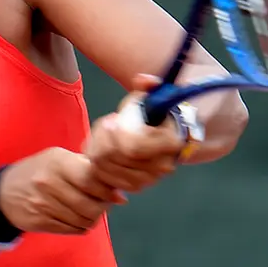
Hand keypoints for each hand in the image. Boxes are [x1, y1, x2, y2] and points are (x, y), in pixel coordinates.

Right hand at [0, 147, 126, 234]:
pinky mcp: (41, 222)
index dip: (106, 189)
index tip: (111, 192)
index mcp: (58, 162)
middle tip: (101, 204)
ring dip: (92, 218)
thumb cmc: (39, 171)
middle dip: (102, 207)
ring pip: (84, 220)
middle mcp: (49, 182)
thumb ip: (88, 172)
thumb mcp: (59, 159)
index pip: (92, 179)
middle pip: (91, 205)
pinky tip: (75, 217)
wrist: (4, 193)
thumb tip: (120, 195)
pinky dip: (80, 226)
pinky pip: (73, 230)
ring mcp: (43, 204)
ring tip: (88, 210)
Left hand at [84, 74, 183, 193]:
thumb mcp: (151, 95)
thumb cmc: (155, 113)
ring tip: (101, 136)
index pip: (132, 147)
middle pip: (115, 159)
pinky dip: (98, 165)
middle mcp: (162, 166)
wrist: (165, 135)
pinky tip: (100, 149)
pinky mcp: (136, 186)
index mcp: (170, 143)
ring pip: (108, 171)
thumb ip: (147, 84)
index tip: (110, 120)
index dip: (113, 136)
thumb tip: (143, 80)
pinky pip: (107, 181)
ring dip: (97, 151)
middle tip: (103, 125)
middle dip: (101, 141)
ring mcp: (149, 179)